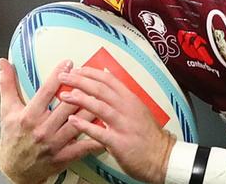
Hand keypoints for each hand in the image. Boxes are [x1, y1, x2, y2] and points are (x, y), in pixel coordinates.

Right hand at [0, 58, 104, 183]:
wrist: (14, 170)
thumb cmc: (13, 137)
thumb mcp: (6, 110)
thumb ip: (7, 85)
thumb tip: (3, 62)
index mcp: (28, 117)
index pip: (46, 91)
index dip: (59, 75)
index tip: (69, 62)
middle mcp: (42, 130)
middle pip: (68, 105)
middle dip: (83, 89)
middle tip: (93, 75)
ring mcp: (54, 145)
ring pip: (79, 122)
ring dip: (94, 108)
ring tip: (105, 95)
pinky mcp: (63, 157)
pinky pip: (84, 146)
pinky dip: (97, 136)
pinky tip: (108, 126)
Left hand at [58, 67, 175, 183]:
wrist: (161, 156)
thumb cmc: (148, 134)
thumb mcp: (138, 109)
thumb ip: (123, 99)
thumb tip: (106, 87)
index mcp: (130, 99)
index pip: (109, 80)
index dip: (91, 73)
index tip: (77, 70)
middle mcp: (127, 108)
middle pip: (101, 89)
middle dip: (80, 80)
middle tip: (64, 76)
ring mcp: (123, 124)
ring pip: (99, 106)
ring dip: (80, 99)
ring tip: (64, 95)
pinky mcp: (119, 142)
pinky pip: (99, 132)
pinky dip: (85, 125)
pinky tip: (73, 121)